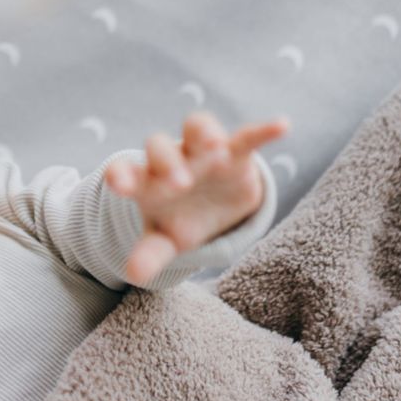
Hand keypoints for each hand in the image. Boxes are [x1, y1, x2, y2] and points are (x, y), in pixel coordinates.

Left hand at [104, 111, 289, 285]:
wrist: (211, 209)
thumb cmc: (179, 220)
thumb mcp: (164, 240)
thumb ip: (150, 254)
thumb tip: (133, 275)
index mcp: (146, 182)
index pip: (125, 171)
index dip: (120, 175)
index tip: (118, 185)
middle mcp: (171, 160)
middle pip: (160, 148)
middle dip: (168, 163)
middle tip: (179, 185)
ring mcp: (202, 152)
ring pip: (196, 128)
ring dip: (205, 134)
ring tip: (215, 148)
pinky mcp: (235, 152)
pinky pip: (247, 136)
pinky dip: (263, 132)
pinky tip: (281, 126)